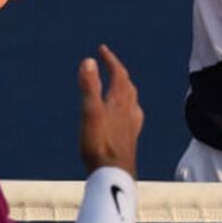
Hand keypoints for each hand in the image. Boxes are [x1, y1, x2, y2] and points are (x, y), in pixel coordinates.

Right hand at [77, 45, 141, 175]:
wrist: (114, 174)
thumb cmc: (99, 144)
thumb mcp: (90, 112)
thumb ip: (89, 86)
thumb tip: (89, 60)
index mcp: (119, 101)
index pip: (118, 73)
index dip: (110, 60)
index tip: (102, 49)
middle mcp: (129, 110)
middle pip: (126, 84)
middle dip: (117, 70)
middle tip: (108, 62)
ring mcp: (131, 124)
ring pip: (131, 99)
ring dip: (124, 86)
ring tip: (118, 83)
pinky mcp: (130, 137)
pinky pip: (132, 113)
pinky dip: (128, 105)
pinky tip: (127, 113)